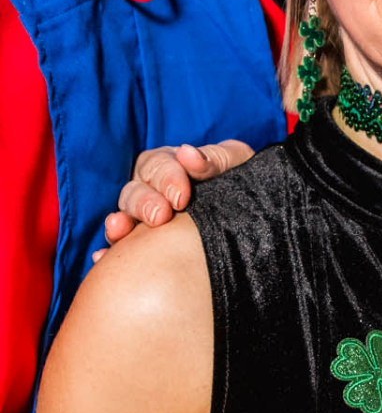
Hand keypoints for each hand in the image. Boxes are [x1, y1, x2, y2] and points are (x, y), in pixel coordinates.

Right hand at [96, 139, 255, 255]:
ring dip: (120, 223)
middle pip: (134, 191)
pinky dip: (107, 253)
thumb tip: (189, 155)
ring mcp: (142, 222)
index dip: (166, 177)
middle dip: (144, 202)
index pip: (157, 165)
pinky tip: (103, 257)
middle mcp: (150, 192)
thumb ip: (216, 158)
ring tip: (121, 229)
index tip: (182, 195)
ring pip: (123, 218)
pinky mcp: (139, 250)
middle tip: (161, 216)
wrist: (249, 225)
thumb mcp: (237, 165)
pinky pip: (117, 250)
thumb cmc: (241, 186)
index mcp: (170, 168)